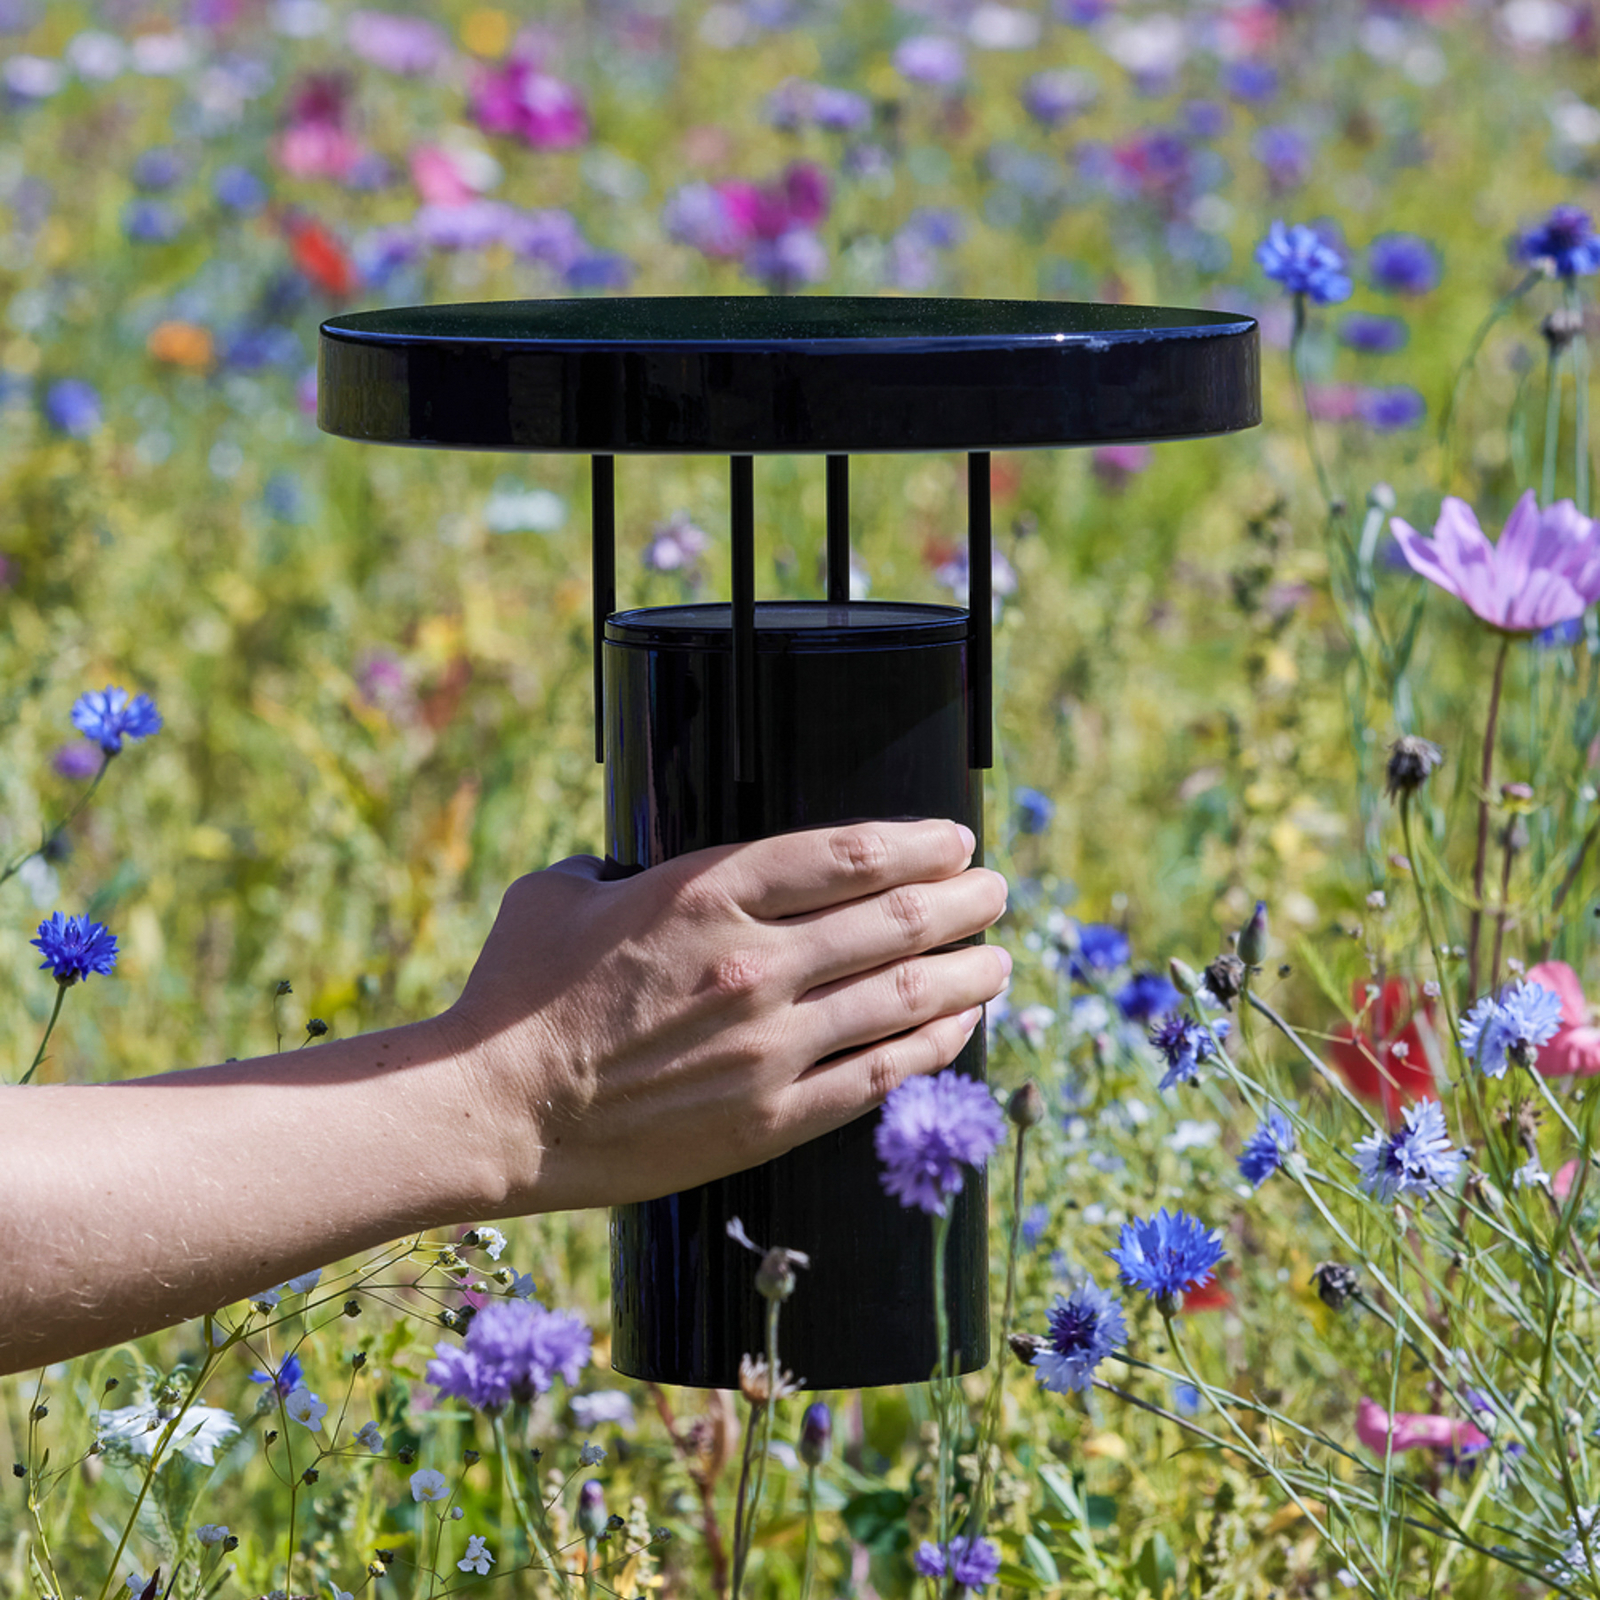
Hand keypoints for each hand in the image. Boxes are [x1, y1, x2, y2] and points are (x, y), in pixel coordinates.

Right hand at [449, 819, 1009, 1213]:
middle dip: (965, 900)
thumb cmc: (516, 995)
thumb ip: (618, 864)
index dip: (920, 842)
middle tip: (995, 891)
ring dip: (969, 973)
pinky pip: (880, 1076)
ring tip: (1001, 958)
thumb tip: (635, 861)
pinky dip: (932, 1047)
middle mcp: (754, 964)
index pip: (849, 853)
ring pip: (906, 998)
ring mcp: (769, 1046)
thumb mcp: (561, 891)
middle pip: (898, 920)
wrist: (497, 1112)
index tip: (956, 841)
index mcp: (705, 893)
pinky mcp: (771, 1118)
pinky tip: (959, 1028)